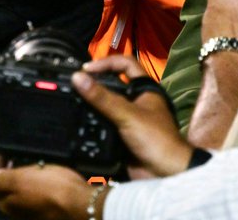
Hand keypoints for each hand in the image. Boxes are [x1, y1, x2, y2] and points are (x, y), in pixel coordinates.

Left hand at [0, 163, 94, 219]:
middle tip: (25, 154)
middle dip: (15, 169)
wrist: (82, 205)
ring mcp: (34, 212)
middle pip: (10, 185)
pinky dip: (43, 182)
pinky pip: (41, 193)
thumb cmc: (50, 190)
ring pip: (26, 189)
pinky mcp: (49, 211)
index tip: (8, 150)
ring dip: (30, 174)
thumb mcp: (19, 180)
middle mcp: (18, 211)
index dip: (0, 163)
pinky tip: (52, 174)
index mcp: (7, 203)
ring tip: (40, 161)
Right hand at [78, 56, 191, 178]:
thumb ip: (102, 98)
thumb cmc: (156, 140)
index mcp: (144, 89)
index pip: (125, 64)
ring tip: (71, 101)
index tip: (86, 69)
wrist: (166, 175)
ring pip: (106, 105)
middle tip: (75, 85)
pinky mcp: (121, 136)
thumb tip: (78, 78)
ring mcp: (128, 119)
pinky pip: (103, 125)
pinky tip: (78, 122)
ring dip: (91, 104)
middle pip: (112, 84)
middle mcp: (136, 101)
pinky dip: (91, 122)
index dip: (106, 62)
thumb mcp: (127, 114)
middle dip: (94, 83)